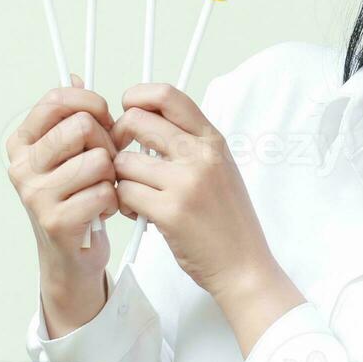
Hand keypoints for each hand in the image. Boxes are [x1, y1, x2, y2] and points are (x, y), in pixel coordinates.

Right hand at [5, 74, 118, 332]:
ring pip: (98, 160)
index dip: (91, 103)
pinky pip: (104, 192)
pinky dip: (113, 201)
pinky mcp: (55, 220)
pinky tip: (103, 210)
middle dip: (106, 141)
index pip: (58, 99)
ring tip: (104, 188)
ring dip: (112, 175)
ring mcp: (35, 194)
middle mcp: (22, 165)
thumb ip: (71, 115)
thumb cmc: (75, 196)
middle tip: (108, 160)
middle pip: (81, 126)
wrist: (71, 255)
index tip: (104, 117)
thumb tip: (75, 77)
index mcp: (23, 142)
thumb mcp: (69, 153)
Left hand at [112, 83, 277, 304]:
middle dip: (117, 137)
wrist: (244, 266)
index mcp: (213, 141)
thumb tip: (145, 120)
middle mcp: (202, 155)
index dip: (138, 96)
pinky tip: (137, 213)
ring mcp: (187, 183)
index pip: (168, 95)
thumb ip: (189, 144)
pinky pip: (124, 193)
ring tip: (134, 195)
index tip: (128, 111)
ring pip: (124, 161)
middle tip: (121, 157)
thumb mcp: (219, 170)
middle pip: (137, 121)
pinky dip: (123, 203)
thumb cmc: (228, 221)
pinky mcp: (170, 212)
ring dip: (119, 178)